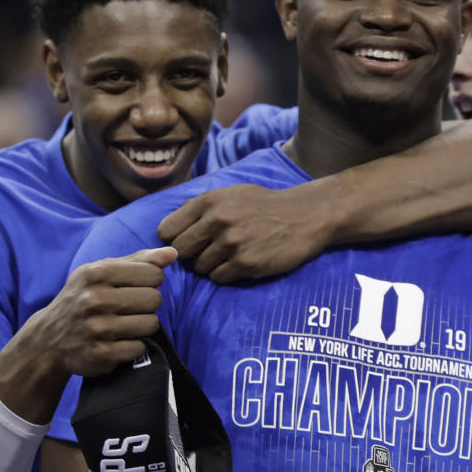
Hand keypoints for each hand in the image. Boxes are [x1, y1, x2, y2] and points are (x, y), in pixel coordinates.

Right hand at [35, 246, 178, 377]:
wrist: (49, 337)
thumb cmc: (84, 296)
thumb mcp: (102, 271)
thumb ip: (139, 260)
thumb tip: (173, 253)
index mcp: (97, 273)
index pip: (154, 273)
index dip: (150, 281)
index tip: (136, 286)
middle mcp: (95, 299)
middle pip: (155, 299)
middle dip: (147, 303)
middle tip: (130, 307)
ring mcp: (97, 328)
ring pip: (151, 324)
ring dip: (143, 325)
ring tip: (125, 323)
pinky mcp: (101, 354)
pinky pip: (140, 347)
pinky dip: (134, 345)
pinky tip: (118, 340)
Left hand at [157, 184, 329, 283]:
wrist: (305, 215)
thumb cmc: (265, 204)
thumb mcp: (231, 193)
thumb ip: (201, 205)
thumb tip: (170, 223)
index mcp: (209, 201)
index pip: (167, 230)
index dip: (175, 238)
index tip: (188, 242)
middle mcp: (217, 220)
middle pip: (180, 251)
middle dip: (190, 255)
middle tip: (207, 252)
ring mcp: (232, 243)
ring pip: (199, 268)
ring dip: (210, 266)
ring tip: (229, 256)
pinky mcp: (246, 263)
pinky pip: (218, 278)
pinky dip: (225, 274)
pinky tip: (240, 264)